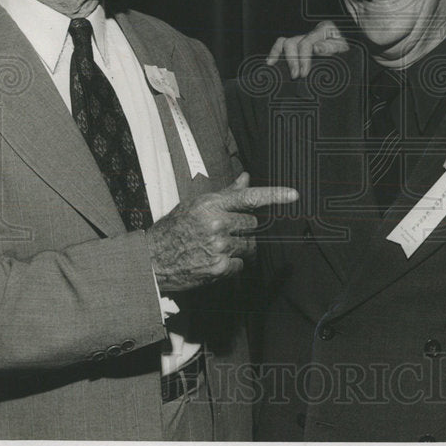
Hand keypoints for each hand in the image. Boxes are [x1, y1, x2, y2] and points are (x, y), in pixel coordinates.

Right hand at [145, 173, 296, 291]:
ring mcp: (218, 246)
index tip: (294, 195)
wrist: (151, 260)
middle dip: (244, 228)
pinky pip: (240, 265)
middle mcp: (217, 223)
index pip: (249, 197)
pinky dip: (231, 264)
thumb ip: (226, 194)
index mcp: (211, 204)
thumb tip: (247, 178)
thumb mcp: (196, 205)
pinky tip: (213, 260)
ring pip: (249, 245)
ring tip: (217, 247)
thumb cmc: (174, 229)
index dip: (275, 195)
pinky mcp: (218, 267)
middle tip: (225, 232)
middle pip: (252, 224)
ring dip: (239, 247)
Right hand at [265, 19, 348, 78]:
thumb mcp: (345, 49)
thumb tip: (316, 48)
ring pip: (285, 42)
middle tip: (296, 76)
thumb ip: (331, 48)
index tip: (303, 73)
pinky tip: (271, 62)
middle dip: (292, 60)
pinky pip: (284, 45)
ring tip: (276, 67)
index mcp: (324, 30)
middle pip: (293, 42)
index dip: (303, 58)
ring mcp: (305, 38)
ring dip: (280, 55)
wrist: (354, 49)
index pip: (307, 43)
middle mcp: (312, 33)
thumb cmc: (350, 50)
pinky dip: (276, 52)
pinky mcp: (301, 47)